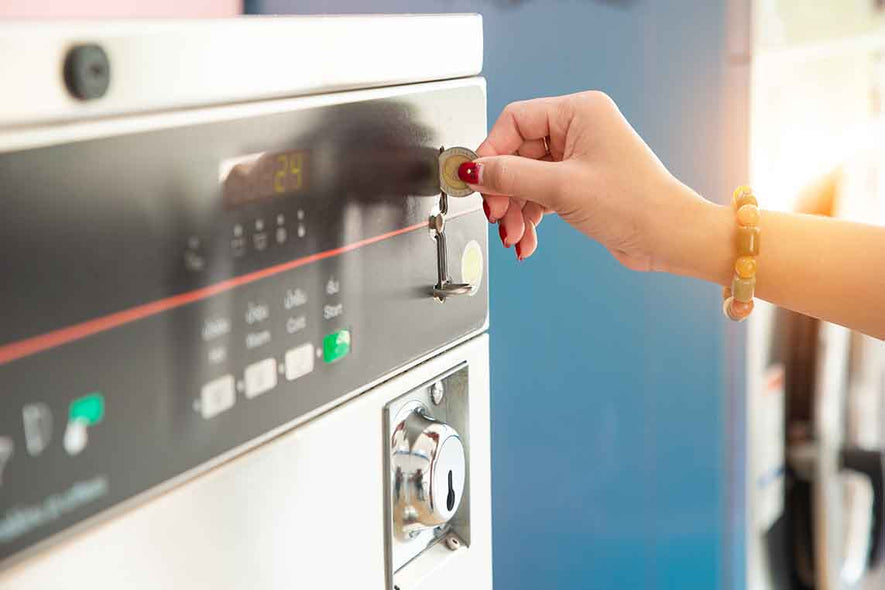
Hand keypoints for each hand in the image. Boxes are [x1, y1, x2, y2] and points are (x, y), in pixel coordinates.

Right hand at [461, 91, 715, 270]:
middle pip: (517, 154)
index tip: (476, 180)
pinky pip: (540, 196)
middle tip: (495, 215)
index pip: (514, 121)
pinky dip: (529, 219)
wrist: (668, 238)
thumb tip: (473, 171)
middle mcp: (578, 129)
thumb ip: (510, 176)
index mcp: (579, 111)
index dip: (491, 152)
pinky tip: (526, 241)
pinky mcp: (579, 184)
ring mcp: (578, 158)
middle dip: (504, 191)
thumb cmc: (635, 204)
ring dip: (515, 211)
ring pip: (526, 179)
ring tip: (513, 236)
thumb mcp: (561, 188)